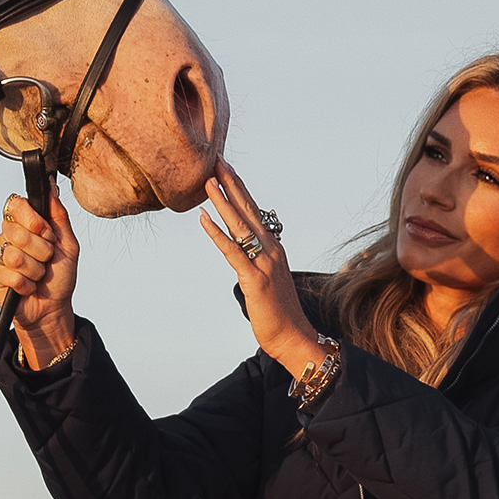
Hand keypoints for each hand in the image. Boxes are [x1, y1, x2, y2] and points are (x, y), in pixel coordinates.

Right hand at [0, 184, 79, 368]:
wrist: (52, 307)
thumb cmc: (60, 277)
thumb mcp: (68, 243)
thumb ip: (59, 215)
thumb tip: (51, 188)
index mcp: (26, 222)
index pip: (17, 204)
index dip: (32, 220)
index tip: (46, 234)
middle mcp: (9, 233)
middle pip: (18, 231)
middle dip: (40, 250)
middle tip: (46, 260)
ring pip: (15, 255)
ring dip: (34, 270)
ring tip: (37, 275)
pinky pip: (9, 274)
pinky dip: (25, 284)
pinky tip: (28, 287)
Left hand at [199, 163, 322, 378]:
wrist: (294, 337)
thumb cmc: (279, 313)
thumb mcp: (268, 280)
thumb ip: (259, 262)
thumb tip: (247, 252)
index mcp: (274, 248)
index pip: (255, 212)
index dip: (240, 190)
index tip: (227, 170)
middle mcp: (271, 250)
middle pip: (248, 210)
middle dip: (232, 184)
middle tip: (217, 161)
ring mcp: (264, 263)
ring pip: (240, 226)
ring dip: (223, 202)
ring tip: (208, 182)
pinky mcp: (254, 280)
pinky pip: (233, 252)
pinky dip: (217, 234)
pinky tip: (204, 220)